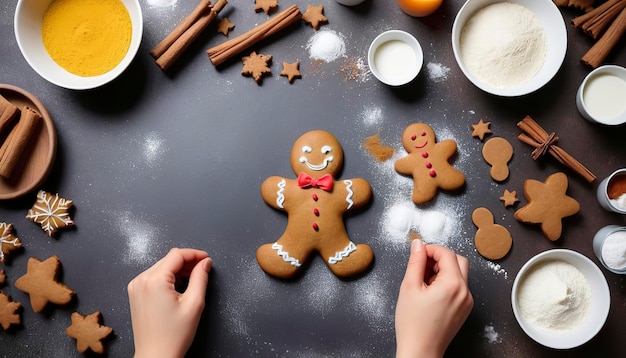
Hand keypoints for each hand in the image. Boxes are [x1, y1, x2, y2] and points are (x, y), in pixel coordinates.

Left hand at [127, 248, 211, 357]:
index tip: (206, 259)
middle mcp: (141, 280)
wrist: (156, 356)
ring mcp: (136, 287)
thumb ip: (201, 277)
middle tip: (203, 269)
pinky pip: (153, 277)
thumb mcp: (194, 303)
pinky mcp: (135, 294)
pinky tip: (178, 287)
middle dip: (187, 261)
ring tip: (192, 279)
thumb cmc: (173, 335)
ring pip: (161, 267)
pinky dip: (167, 277)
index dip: (195, 254)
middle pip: (168, 259)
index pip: (177, 255)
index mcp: (154, 280)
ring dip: (177, 269)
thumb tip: (205, 263)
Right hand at [395, 239, 472, 357]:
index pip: (447, 253)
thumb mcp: (409, 286)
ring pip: (459, 273)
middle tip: (422, 264)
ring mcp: (467, 301)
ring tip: (423, 281)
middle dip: (440, 257)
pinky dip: (447, 282)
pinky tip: (430, 292)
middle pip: (458, 260)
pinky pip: (459, 287)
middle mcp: (465, 291)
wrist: (420, 351)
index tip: (417, 253)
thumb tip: (418, 244)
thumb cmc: (413, 323)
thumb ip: (415, 261)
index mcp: (453, 284)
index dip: (430, 249)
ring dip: (443, 270)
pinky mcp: (464, 309)